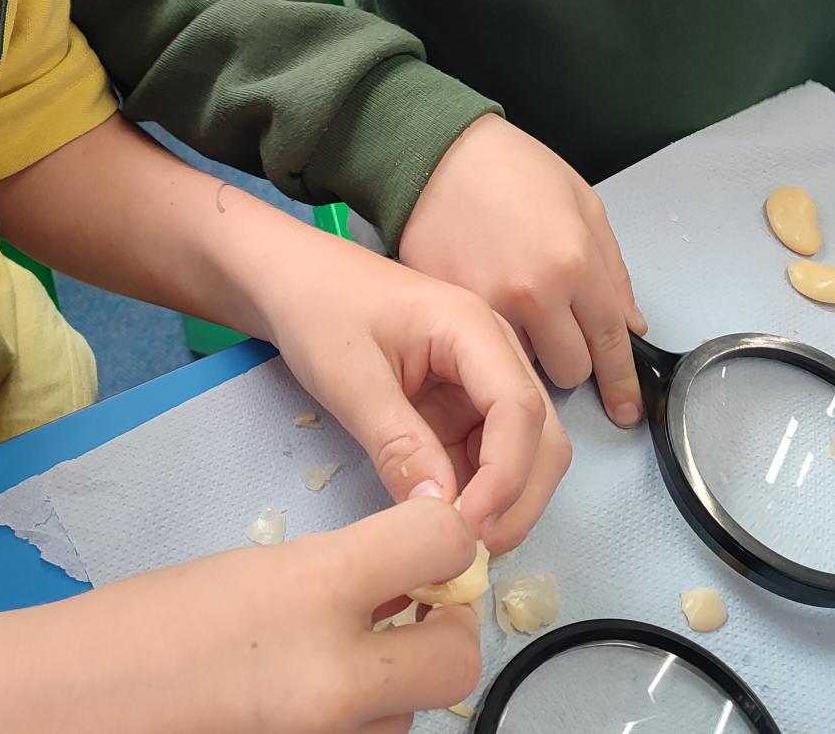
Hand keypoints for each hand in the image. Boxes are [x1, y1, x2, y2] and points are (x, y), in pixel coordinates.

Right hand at [98, 500, 483, 733]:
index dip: (445, 540)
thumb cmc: (146, 626)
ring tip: (329, 664)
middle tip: (407, 615)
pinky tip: (306, 703)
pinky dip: (356, 725)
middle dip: (443, 633)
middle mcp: (336, 676)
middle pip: (460, 656)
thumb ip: (345, 568)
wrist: (73, 706)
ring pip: (414, 716)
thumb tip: (414, 568)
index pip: (444, 546)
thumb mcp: (256, 568)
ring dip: (394, 689)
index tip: (429, 544)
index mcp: (315, 590)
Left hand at [258, 230, 569, 556]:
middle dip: (517, 500)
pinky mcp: (464, 403)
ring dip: (501, 504)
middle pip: (541, 437)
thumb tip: (441, 515)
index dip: (506, 477)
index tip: (468, 529)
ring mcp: (483, 379)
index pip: (519, 409)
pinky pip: (485, 456)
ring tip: (455, 547)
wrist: (293, 279)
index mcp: (474, 327)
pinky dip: (475, 494)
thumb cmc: (318, 308)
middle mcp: (495, 352)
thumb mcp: (350, 377)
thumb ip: (398, 444)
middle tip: (469, 555)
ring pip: (522, 454)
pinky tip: (443, 521)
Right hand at [400, 115, 647, 428]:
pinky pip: (479, 349)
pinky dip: (489, 339)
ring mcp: (485, 305)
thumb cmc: (513, 169)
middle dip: (572, 356)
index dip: (622, 384)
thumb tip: (630, 326)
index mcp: (573, 263)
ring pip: (522, 368)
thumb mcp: (584, 204)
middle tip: (558, 324)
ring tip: (517, 313)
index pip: (610, 343)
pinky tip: (487, 307)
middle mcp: (531, 293)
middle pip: (570, 370)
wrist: (438, 153)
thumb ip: (612, 272)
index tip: (626, 411)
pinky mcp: (446, 309)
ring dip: (528, 352)